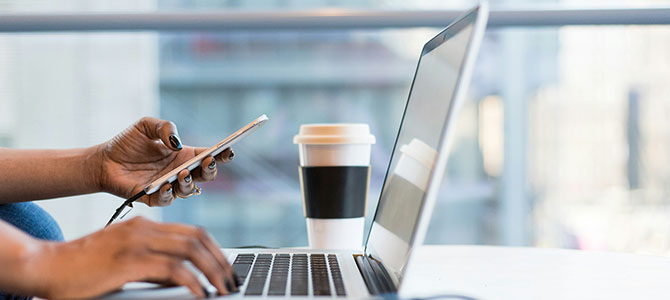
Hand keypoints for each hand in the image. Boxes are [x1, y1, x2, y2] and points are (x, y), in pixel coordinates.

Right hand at [30, 217, 236, 298]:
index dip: (215, 249)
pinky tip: (201, 294)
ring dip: (213, 271)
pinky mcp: (129, 261)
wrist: (46, 266)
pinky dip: (193, 281)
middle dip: (221, 260)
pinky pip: (173, 269)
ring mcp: (137, 242)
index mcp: (144, 226)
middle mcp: (144, 229)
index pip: (193, 231)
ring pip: (191, 250)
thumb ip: (152, 263)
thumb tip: (183, 278)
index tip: (226, 268)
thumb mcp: (124, 259)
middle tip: (231, 281)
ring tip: (223, 289)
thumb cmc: (82, 268)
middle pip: (198, 238)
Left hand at [95, 117, 233, 205]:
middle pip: (205, 176)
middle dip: (211, 170)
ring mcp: (168, 186)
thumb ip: (164, 127)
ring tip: (183, 173)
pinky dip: (168, 194)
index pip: (209, 156)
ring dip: (189, 183)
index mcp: (184, 155)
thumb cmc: (127, 143)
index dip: (221, 154)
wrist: (103, 161)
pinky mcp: (153, 198)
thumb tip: (177, 142)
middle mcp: (180, 172)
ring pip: (189, 190)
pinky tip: (166, 185)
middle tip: (208, 161)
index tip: (228, 150)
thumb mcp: (146, 125)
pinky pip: (166, 200)